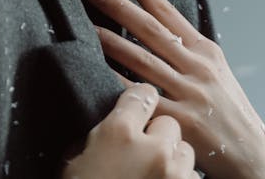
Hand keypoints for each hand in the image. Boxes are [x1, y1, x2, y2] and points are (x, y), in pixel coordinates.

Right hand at [62, 83, 195, 178]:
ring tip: (153, 172)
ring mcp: (175, 174)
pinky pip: (191, 178)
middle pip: (168, 123)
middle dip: (157, 133)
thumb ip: (96, 136)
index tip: (138, 103)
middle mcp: (153, 148)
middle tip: (141, 149)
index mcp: (119, 133)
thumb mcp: (74, 159)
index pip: (141, 95)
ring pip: (185, 151)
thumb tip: (107, 126)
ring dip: (172, 158)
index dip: (139, 99)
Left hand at [87, 0, 264, 178]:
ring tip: (87, 27)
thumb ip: (188, 49)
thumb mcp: (216, 71)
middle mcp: (198, 68)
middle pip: (151, 30)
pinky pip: (142, 98)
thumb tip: (155, 23)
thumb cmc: (228, 110)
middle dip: (120, 7)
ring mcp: (190, 94)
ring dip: (111, 41)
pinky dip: (118, 84)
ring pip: (142, 61)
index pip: (171, 14)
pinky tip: (98, 72)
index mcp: (206, 52)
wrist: (253, 155)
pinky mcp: (180, 121)